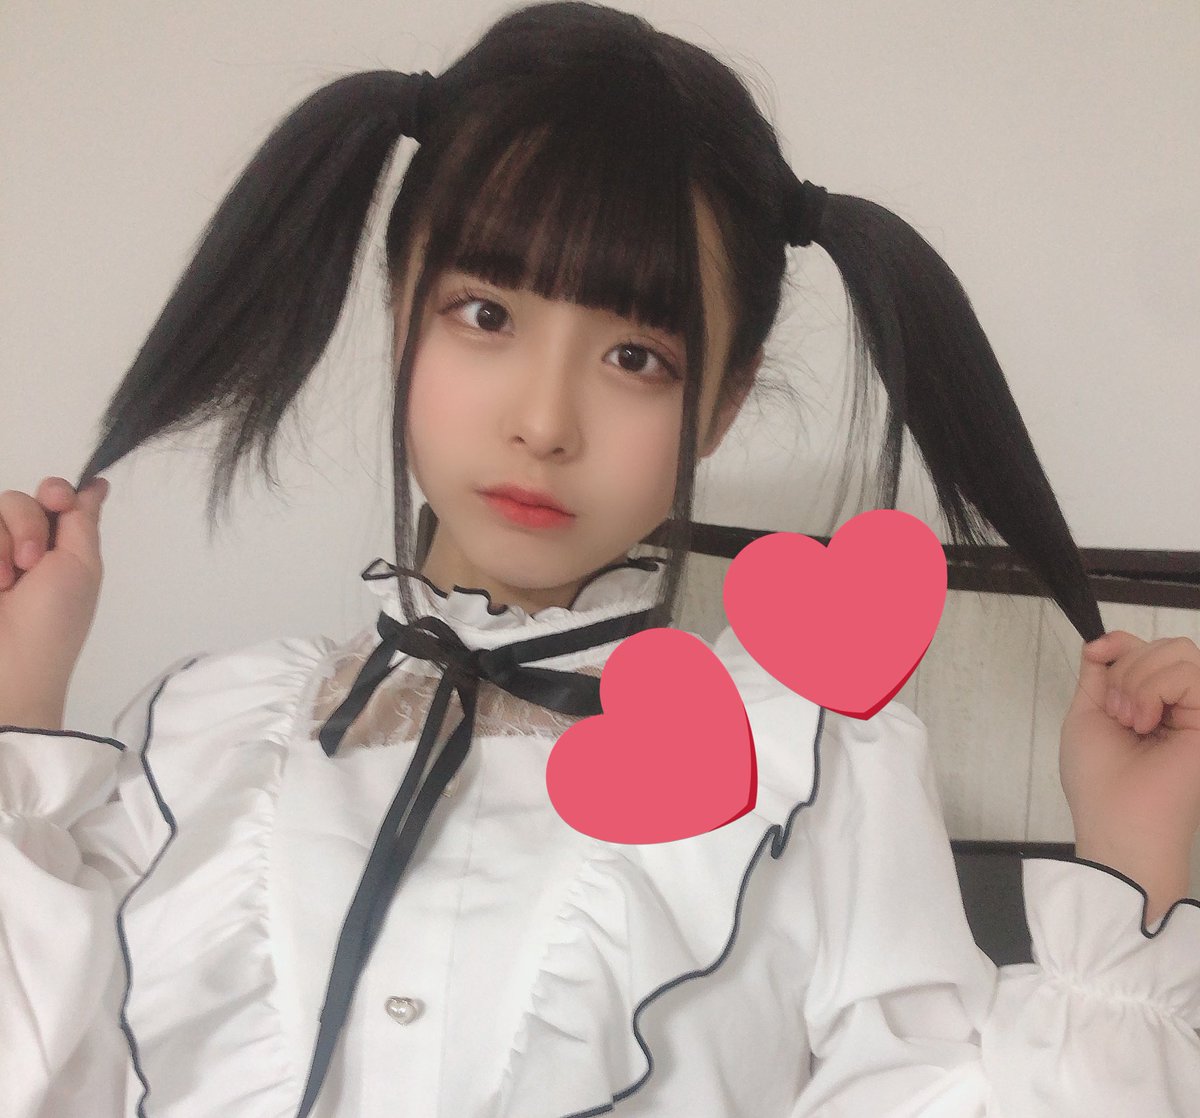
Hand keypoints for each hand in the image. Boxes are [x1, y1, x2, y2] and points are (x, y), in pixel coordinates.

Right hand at [0, 476, 109, 728]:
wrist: (8, 665)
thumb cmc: (54, 620)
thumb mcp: (81, 566)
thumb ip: (82, 521)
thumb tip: (98, 484)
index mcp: (58, 546)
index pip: (53, 495)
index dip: (55, 491)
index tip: (58, 503)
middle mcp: (21, 546)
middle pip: (17, 500)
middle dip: (26, 524)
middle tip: (31, 564)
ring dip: (2, 544)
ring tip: (6, 582)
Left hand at [1060, 630, 1199, 921]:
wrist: (1117, 819)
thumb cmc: (1098, 778)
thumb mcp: (1088, 713)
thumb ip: (1098, 674)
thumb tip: (1100, 640)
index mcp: (1149, 702)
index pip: (1145, 647)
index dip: (1120, 642)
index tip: (1097, 655)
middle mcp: (1179, 704)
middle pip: (1162, 645)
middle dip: (1126, 668)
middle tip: (1116, 713)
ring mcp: (1198, 712)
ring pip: (1179, 651)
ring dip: (1139, 680)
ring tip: (1130, 721)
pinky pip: (1190, 674)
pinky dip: (1155, 689)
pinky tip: (1145, 723)